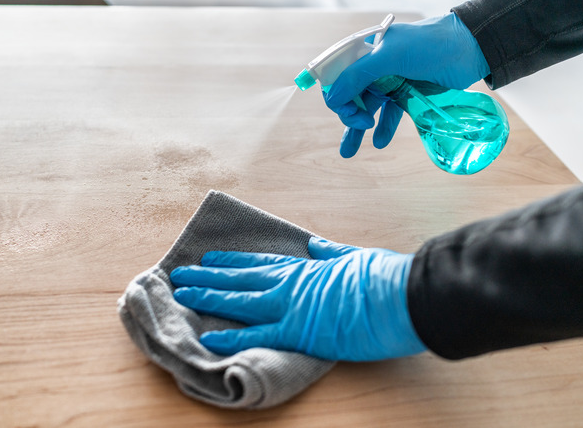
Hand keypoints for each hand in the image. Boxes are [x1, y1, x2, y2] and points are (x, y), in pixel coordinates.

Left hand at [170, 237, 425, 360]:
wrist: (402, 295)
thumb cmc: (384, 276)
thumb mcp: (354, 257)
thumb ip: (330, 253)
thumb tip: (315, 244)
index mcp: (304, 268)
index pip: (258, 263)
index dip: (231, 261)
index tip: (210, 258)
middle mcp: (290, 283)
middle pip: (239, 279)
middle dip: (207, 277)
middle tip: (180, 275)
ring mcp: (291, 307)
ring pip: (239, 302)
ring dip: (208, 298)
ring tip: (182, 295)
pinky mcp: (299, 332)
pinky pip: (258, 335)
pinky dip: (231, 337)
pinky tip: (208, 337)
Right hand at [324, 13, 489, 157]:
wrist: (470, 50)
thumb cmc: (431, 45)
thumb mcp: (391, 56)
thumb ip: (359, 75)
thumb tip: (332, 98)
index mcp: (366, 51)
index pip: (338, 75)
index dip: (336, 94)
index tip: (346, 110)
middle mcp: (375, 67)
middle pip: (349, 95)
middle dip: (347, 114)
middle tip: (360, 125)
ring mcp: (390, 81)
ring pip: (366, 108)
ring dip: (356, 129)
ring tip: (349, 152)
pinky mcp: (407, 95)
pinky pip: (389, 115)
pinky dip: (382, 129)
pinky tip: (380, 142)